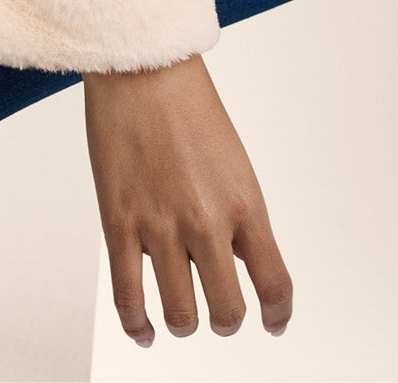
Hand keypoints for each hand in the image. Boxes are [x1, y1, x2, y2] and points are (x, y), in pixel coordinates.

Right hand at [83, 55, 292, 346]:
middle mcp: (207, 222)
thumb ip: (237, 216)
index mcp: (245, 202)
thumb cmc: (191, 108)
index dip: (278, 313)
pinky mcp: (118, 227)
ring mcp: (161, 228)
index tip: (276, 322)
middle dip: (227, 322)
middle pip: (227, 311)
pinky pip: (129, 300)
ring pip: (180, 316)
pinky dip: (138, 326)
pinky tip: (145, 328)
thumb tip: (239, 262)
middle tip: (224, 316)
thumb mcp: (234, 163)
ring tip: (185, 317)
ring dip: (185, 324)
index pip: (274, 281)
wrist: (145, 70)